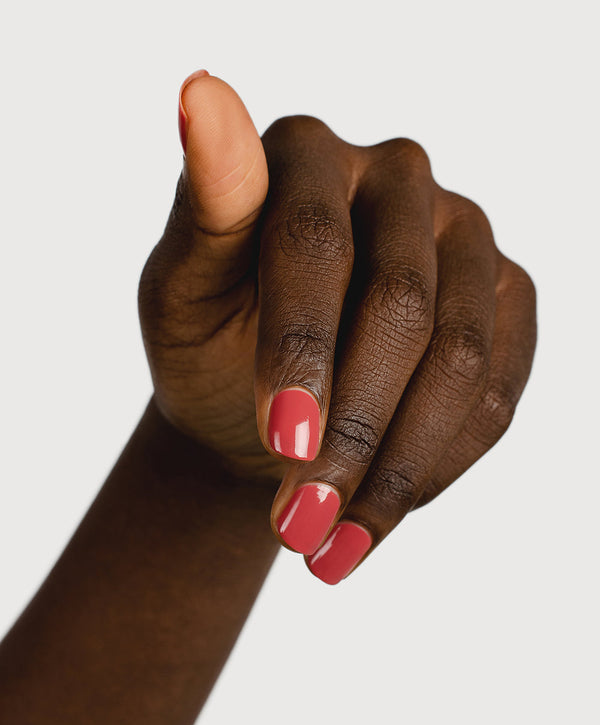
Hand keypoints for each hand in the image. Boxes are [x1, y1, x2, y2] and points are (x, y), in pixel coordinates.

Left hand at [139, 71, 535, 583]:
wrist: (264, 397)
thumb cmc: (213, 338)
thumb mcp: (186, 287)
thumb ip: (205, 207)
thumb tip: (199, 91)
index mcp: (308, 154)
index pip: (315, 242)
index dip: (301, 348)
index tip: (281, 444)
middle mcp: (400, 179)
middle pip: (401, 307)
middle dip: (351, 431)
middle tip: (296, 525)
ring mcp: (465, 236)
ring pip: (462, 361)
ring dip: (399, 470)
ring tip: (331, 546)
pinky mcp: (508, 298)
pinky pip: (498, 393)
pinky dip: (441, 465)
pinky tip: (383, 508)